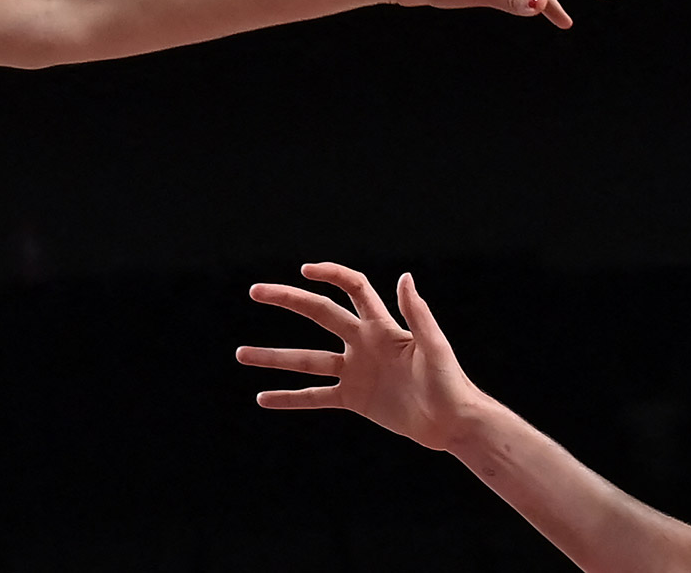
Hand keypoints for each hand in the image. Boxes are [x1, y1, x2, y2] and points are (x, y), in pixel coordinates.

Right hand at [241, 263, 481, 451]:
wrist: (450, 421)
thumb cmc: (449, 380)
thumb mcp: (434, 346)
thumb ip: (417, 314)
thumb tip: (404, 277)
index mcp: (383, 326)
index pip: (353, 289)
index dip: (332, 274)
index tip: (304, 270)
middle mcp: (363, 343)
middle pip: (320, 314)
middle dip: (289, 300)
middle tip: (256, 291)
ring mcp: (355, 371)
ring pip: (308, 360)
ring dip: (275, 356)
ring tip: (240, 354)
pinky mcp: (353, 399)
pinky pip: (315, 397)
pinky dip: (290, 398)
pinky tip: (263, 397)